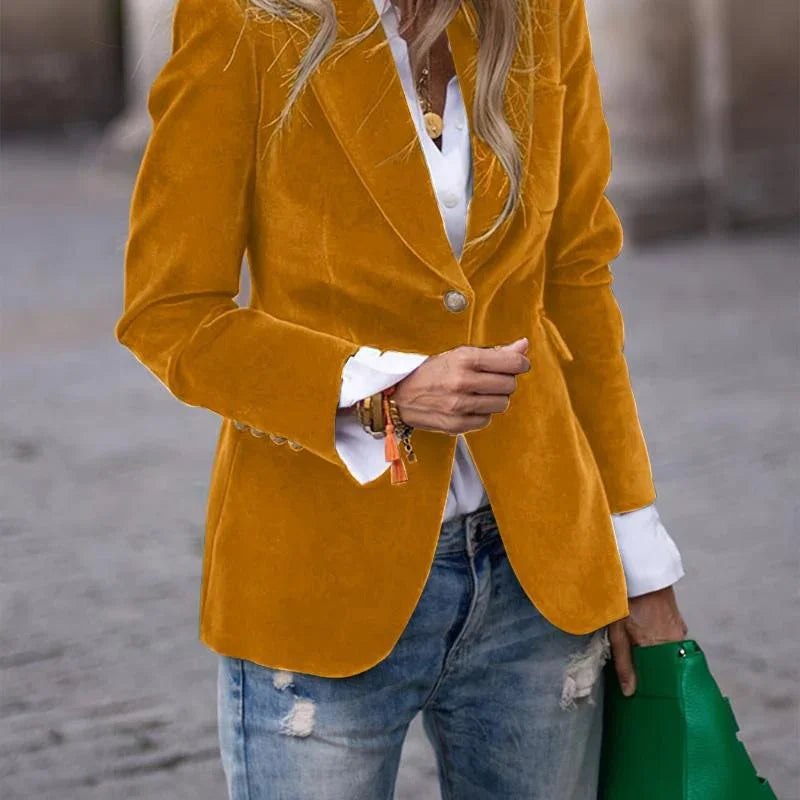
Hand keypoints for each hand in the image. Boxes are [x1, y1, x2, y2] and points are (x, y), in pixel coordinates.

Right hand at [391, 338, 530, 434]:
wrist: (398, 396)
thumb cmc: (429, 372)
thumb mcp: (458, 354)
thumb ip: (494, 352)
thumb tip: (524, 345)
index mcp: (464, 359)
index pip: (512, 363)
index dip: (520, 363)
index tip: (518, 364)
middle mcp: (462, 382)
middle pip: (509, 385)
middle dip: (505, 381)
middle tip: (492, 378)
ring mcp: (459, 406)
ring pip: (502, 404)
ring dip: (495, 398)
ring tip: (480, 392)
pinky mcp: (457, 425)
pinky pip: (486, 420)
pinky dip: (482, 413)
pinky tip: (469, 405)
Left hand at [608, 585, 687, 696]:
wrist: (639, 569)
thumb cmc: (625, 599)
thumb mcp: (618, 632)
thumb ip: (624, 662)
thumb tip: (630, 691)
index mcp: (661, 646)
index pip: (663, 677)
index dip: (653, 684)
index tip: (645, 692)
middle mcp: (675, 640)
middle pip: (667, 664)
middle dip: (654, 670)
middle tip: (640, 675)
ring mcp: (679, 628)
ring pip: (669, 650)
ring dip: (657, 654)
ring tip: (641, 656)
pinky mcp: (677, 619)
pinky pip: (672, 638)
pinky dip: (661, 642)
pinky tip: (648, 639)